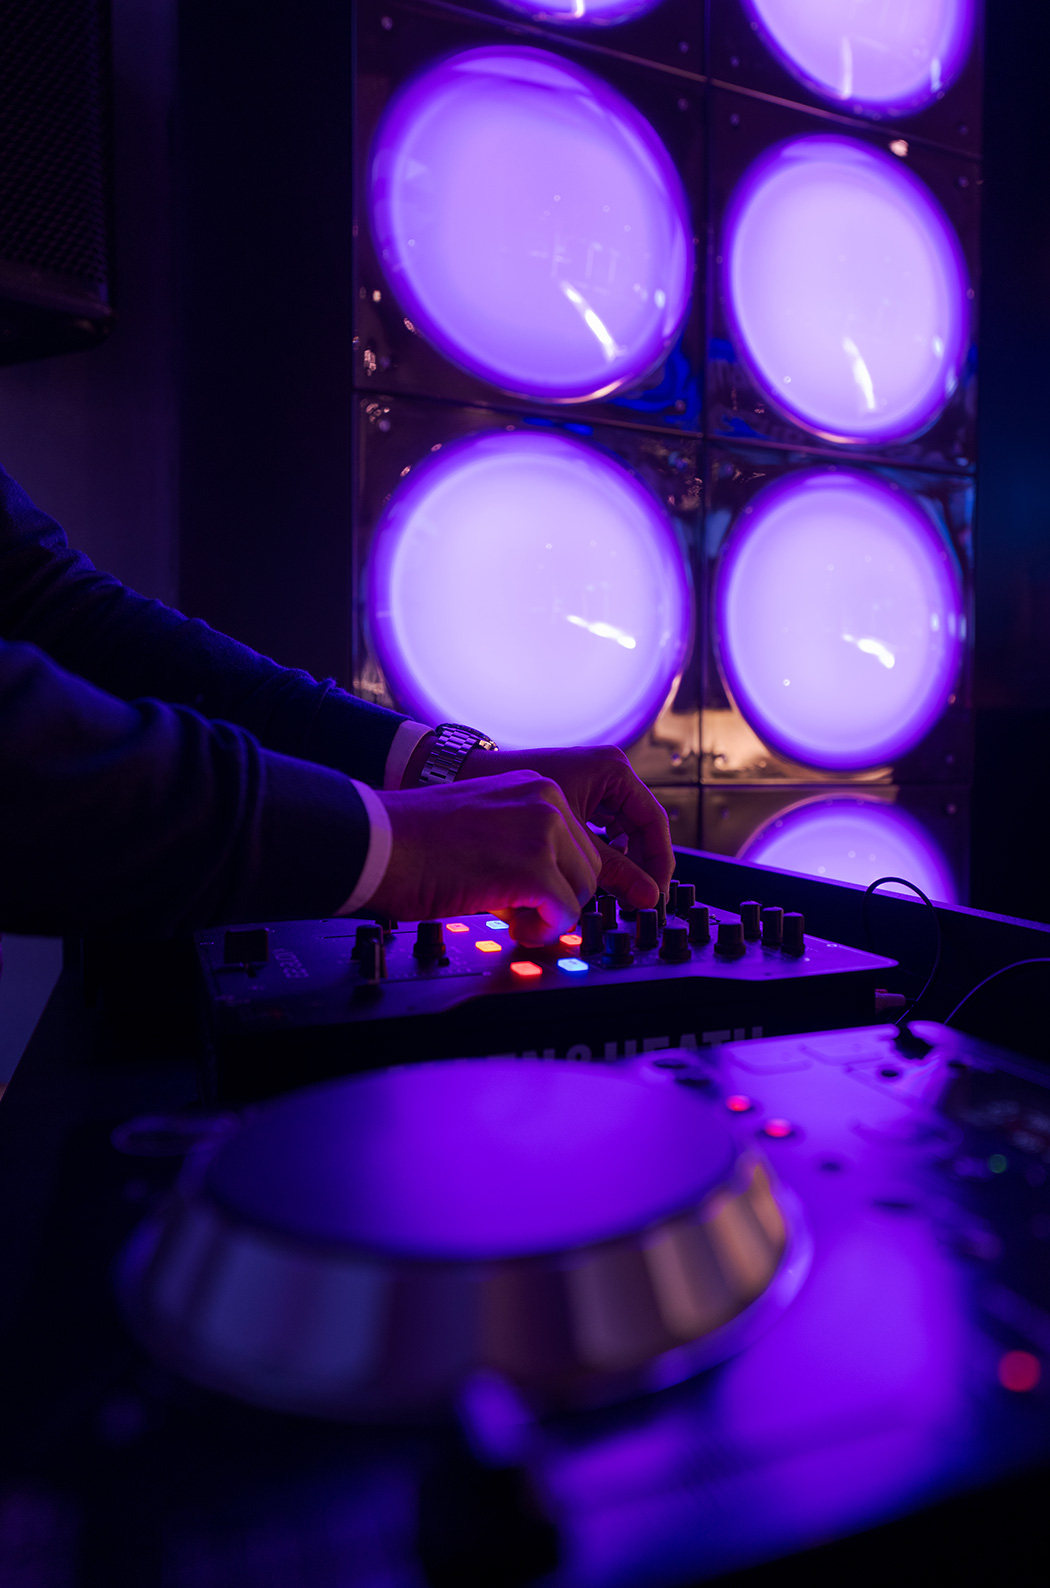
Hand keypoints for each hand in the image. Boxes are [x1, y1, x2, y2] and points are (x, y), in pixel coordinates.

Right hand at [349, 771, 604, 944]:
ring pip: (583, 891)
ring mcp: (542, 832)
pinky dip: (544, 930)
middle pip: (588, 867)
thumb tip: (549, 886)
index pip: (579, 841)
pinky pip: (566, 914)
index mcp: (535, 787)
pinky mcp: (532, 868)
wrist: (375, 841)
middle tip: (521, 910)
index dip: (559, 878)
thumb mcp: (485, 823)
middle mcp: (546, 801)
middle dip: (560, 897)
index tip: (536, 895)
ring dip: (552, 914)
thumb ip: (523, 843)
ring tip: (515, 918)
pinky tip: (515, 927)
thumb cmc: (413, 839)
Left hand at [456, 744, 671, 903]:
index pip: (653, 822)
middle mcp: (605, 770)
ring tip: (606, 891)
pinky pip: (599, 827)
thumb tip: (647, 898)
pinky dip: (595, 852)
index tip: (655, 895)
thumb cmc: (507, 799)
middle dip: (636, 867)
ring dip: (616, 862)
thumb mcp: (566, 841)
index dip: (659, 863)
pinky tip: (580, 875)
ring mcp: (590, 780)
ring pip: (619, 832)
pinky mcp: (573, 793)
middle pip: (639, 829)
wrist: (461, 776)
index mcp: (611, 770)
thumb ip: (611, 871)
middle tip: (634, 901)